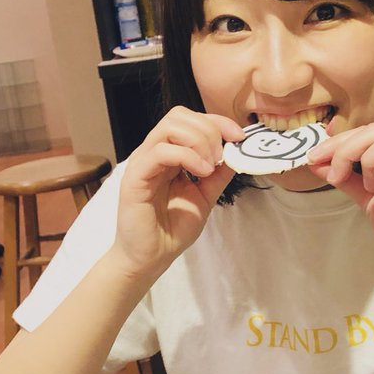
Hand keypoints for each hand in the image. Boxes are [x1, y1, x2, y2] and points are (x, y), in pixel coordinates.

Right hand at [114, 107, 241, 278]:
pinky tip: (201, 173)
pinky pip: (160, 152)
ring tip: (210, 167)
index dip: (216, 121)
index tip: (239, 136)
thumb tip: (237, 153)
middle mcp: (153, 153)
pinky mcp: (134, 178)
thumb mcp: (205, 196)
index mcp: (169, 154)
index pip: (189, 120)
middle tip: (220, 158)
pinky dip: (187, 157)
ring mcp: (142, 163)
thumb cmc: (172, 229)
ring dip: (199, 141)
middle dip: (209, 130)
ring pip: (169, 127)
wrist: (151, 258)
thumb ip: (219, 174)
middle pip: (178, 115)